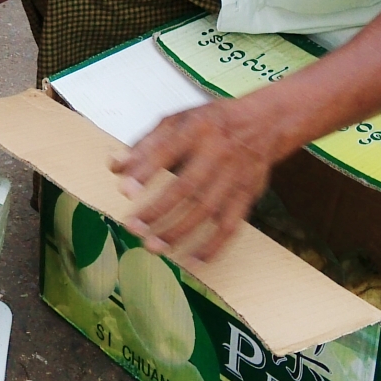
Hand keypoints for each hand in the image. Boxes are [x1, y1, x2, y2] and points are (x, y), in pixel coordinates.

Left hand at [111, 95, 285, 261]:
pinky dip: (214, 245)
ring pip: (207, 210)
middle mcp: (218, 152)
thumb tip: (115, 166)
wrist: (264, 124)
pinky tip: (193, 260)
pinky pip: (231, 225)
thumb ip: (145, 144)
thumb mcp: (178, 120)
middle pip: (187, 186)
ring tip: (154, 246)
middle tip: (133, 227)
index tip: (126, 190)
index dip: (146, 170)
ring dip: (179, 232)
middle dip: (158, 210)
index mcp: (197, 129)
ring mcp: (234, 177)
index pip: (168, 150)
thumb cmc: (212, 123)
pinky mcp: (247, 196)